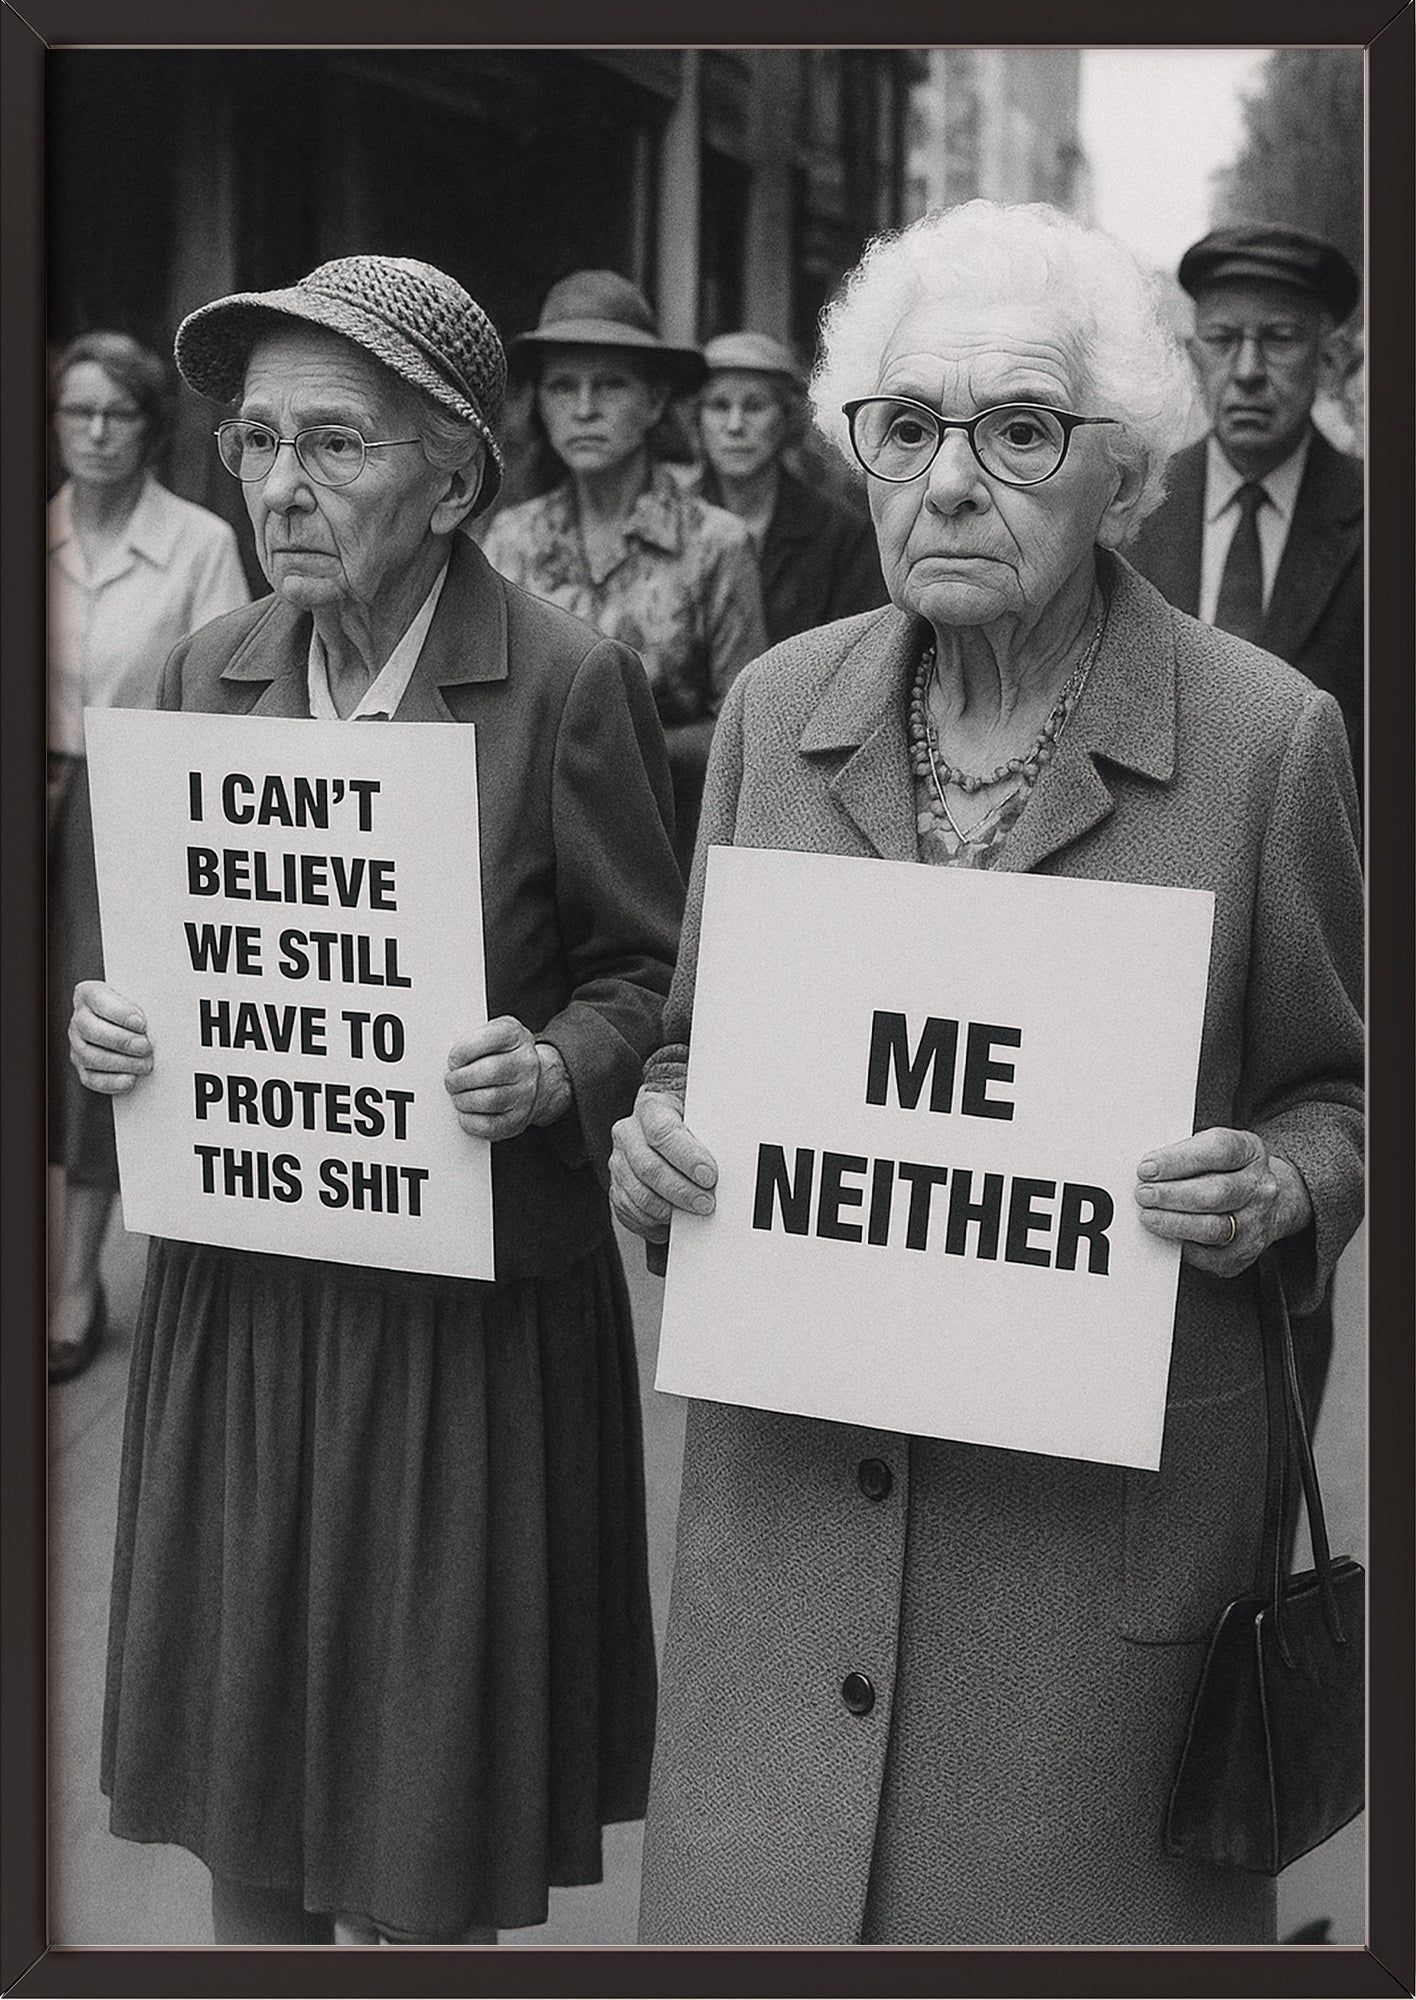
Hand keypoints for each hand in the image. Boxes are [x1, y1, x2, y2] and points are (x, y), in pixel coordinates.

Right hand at [68, 981, 151, 1094]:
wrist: (126, 1023)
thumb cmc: (132, 1008)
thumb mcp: (136, 997)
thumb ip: (141, 1003)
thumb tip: (157, 1019)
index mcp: (89, 994)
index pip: (99, 1001)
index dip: (121, 1014)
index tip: (141, 1023)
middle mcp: (79, 1019)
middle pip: (92, 1031)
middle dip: (122, 1041)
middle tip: (145, 1046)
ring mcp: (78, 1044)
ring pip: (90, 1056)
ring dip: (121, 1063)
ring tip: (144, 1063)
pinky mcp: (82, 1066)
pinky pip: (91, 1079)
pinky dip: (112, 1082)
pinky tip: (130, 1079)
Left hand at [445, 1017, 566, 1141]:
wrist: (534, 1079)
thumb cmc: (502, 1056)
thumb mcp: (492, 1035)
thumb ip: (471, 1039)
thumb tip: (447, 1059)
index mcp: (516, 1036)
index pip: (489, 1039)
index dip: (463, 1051)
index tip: (453, 1060)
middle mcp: (526, 1063)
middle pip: (489, 1072)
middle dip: (460, 1079)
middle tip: (451, 1082)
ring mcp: (525, 1093)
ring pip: (488, 1100)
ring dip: (463, 1100)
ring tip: (459, 1096)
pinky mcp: (518, 1119)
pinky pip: (489, 1125)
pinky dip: (470, 1121)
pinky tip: (466, 1112)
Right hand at [609, 1088, 717, 1243]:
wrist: (669, 1119)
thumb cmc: (690, 1120)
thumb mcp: (701, 1115)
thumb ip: (711, 1132)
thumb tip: (730, 1155)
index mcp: (651, 1108)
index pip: (663, 1132)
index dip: (686, 1157)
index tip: (709, 1176)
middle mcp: (628, 1133)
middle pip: (648, 1167)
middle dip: (680, 1190)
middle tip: (706, 1203)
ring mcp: (619, 1161)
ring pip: (637, 1193)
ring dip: (667, 1210)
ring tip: (692, 1215)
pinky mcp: (617, 1185)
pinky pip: (628, 1210)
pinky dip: (650, 1222)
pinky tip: (670, 1223)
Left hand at [1133, 1127, 1311, 1276]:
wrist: (1268, 1203)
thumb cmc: (1227, 1171)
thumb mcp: (1212, 1148)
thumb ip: (1183, 1154)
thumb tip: (1148, 1169)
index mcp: (1249, 1152)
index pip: (1218, 1151)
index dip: (1178, 1160)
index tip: (1148, 1168)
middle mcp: (1259, 1188)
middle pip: (1215, 1193)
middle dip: (1172, 1195)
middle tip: (1143, 1194)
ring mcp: (1255, 1222)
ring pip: (1213, 1227)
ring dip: (1173, 1222)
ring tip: (1148, 1216)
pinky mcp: (1243, 1253)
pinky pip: (1209, 1255)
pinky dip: (1182, 1244)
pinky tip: (1166, 1235)